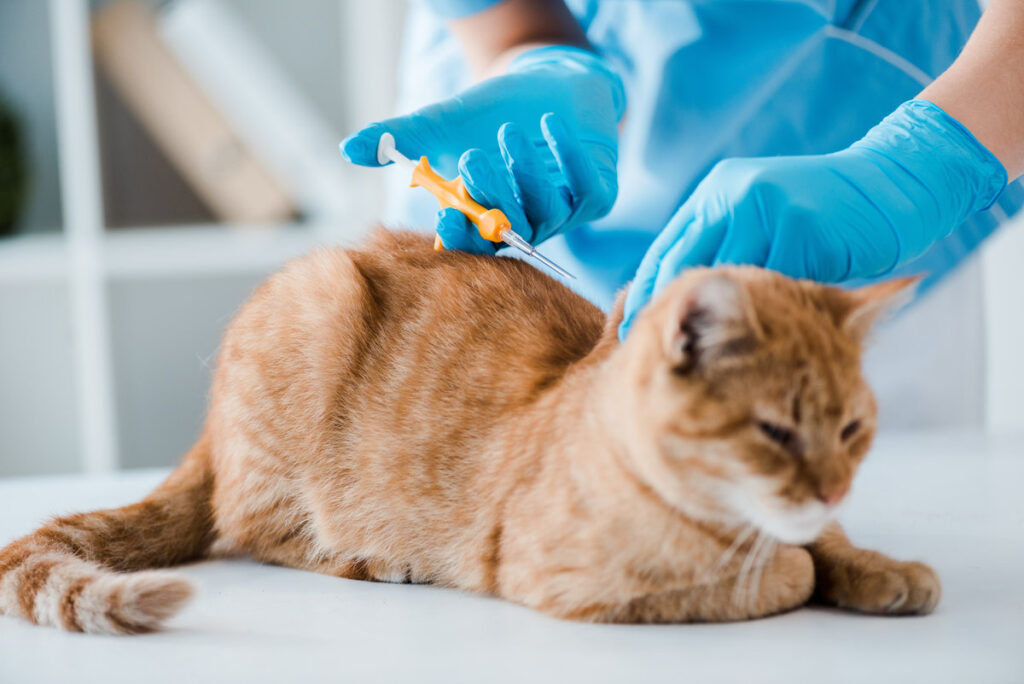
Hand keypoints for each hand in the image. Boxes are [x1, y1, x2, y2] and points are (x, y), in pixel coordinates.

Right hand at [341, 46, 623, 253]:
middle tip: (473, 160)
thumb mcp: (441, 124)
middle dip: (490, 197)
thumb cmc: (489, 113)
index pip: (470, 245)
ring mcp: (562, 215)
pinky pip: (587, 190)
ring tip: (510, 132)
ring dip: (526, 174)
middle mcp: (522, 225)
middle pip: (507, 231)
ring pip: (546, 212)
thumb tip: (347, 148)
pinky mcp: (598, 196)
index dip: (459, 237)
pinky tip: (551, 125)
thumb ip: (397, 139)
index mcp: (483, 220)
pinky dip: (569, 158)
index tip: (445, 219)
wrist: (548, 84)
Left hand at [619, 100, 1006, 338]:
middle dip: (666, 315)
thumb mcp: (758, 215)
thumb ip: (722, 246)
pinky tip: (753, 349)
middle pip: (686, 267)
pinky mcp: (802, 230)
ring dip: (715, 326)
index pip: (667, 250)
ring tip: (696, 365)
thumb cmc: (821, 213)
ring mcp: (769, 210)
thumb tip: (673, 301)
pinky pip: (773, 288)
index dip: (646, 295)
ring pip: (729, 283)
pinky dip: (764, 319)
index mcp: (717, 193)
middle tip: (652, 359)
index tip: (631, 335)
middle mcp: (735, 196)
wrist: (890, 185)